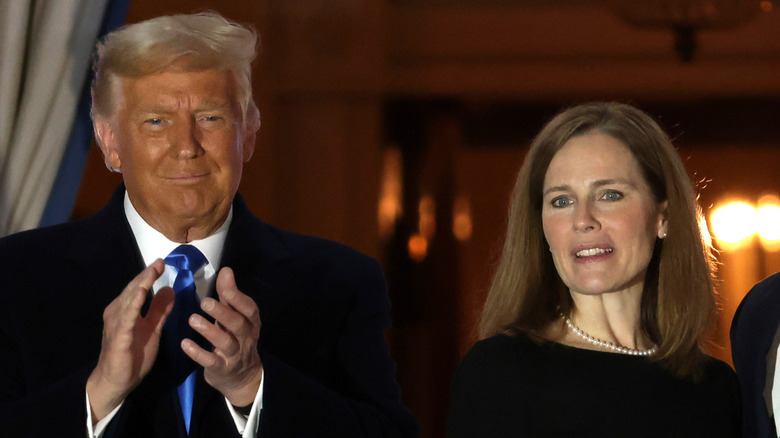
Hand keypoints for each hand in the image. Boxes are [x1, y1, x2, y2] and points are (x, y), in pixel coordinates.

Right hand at [86, 259, 174, 422]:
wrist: (117, 381)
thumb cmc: (133, 356)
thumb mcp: (152, 330)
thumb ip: (159, 311)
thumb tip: (169, 289)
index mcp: (125, 310)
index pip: (138, 289)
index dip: (148, 275)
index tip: (161, 263)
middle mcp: (117, 313)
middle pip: (133, 290)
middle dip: (146, 275)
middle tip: (159, 262)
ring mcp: (116, 324)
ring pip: (129, 299)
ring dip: (140, 285)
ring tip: (152, 271)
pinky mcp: (119, 336)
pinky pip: (127, 318)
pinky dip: (133, 304)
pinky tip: (141, 294)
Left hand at [183, 267, 262, 406]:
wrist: (242, 377)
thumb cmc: (236, 339)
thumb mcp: (235, 317)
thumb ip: (229, 296)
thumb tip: (226, 270)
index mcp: (251, 323)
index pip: (249, 308)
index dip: (237, 297)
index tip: (224, 283)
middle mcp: (246, 338)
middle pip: (238, 324)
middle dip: (222, 313)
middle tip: (205, 302)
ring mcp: (234, 355)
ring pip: (225, 342)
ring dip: (209, 331)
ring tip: (192, 319)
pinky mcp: (222, 369)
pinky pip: (211, 362)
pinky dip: (198, 353)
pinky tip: (185, 344)